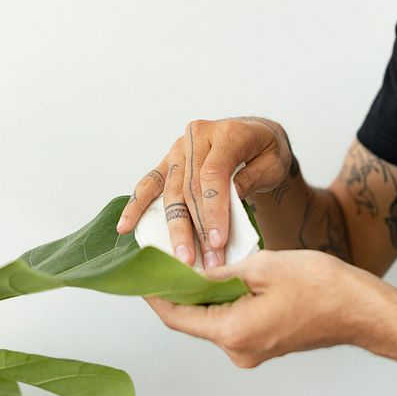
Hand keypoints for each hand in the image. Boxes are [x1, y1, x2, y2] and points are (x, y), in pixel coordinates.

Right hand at [117, 117, 295, 267]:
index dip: (214, 210)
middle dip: (197, 229)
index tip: (218, 242)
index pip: (213, 175)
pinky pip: (150, 183)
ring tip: (181, 258)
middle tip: (205, 262)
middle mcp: (197, 137)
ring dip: (175, 228)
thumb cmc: (266, 151)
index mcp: (225, 133)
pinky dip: (136, 205)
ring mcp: (179, 148)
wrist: (255, 135)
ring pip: (171, 192)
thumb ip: (249, 181)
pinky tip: (125, 227)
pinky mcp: (168, 161)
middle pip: (190, 188)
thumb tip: (227, 208)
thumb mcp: (272, 164)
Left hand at [144, 250, 382, 367]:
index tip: (140, 276)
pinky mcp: (263, 342)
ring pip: (213, 318)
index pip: (178, 318)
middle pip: (193, 319)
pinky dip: (222, 299)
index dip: (155, 296)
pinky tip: (222, 275)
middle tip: (164, 260)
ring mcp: (252, 350)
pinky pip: (231, 320)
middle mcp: (239, 349)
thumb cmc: (321, 287)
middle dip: (178, 290)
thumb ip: (219, 273)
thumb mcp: (261, 267)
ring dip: (202, 292)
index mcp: (234, 332)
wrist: (362, 309)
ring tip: (194, 261)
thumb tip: (189, 273)